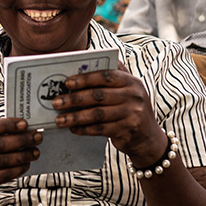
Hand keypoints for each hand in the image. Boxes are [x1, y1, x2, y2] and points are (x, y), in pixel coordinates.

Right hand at [0, 118, 41, 200]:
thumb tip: (22, 126)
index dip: (8, 125)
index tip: (25, 124)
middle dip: (22, 140)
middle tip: (37, 137)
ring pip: (5, 160)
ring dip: (23, 155)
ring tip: (35, 151)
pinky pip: (6, 174)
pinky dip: (19, 168)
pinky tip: (27, 163)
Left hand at [52, 63, 166, 165]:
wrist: (148, 138)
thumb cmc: (130, 109)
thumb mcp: (127, 90)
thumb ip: (111, 77)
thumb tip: (81, 66)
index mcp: (131, 81)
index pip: (106, 75)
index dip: (85, 78)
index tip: (67, 82)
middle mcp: (134, 96)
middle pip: (98, 95)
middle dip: (75, 99)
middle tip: (56, 102)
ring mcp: (132, 114)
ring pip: (97, 114)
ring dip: (75, 117)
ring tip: (60, 120)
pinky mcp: (127, 130)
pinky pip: (100, 129)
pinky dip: (84, 129)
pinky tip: (73, 129)